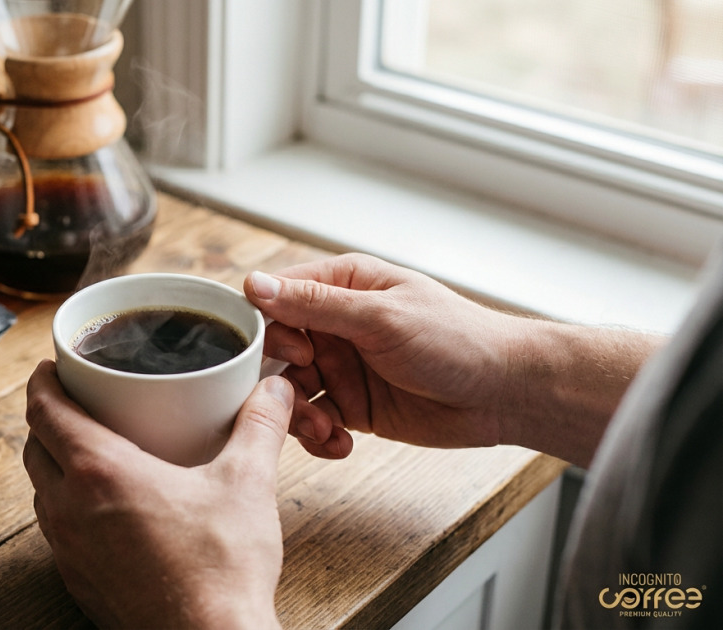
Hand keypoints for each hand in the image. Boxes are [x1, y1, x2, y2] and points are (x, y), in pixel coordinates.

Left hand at [23, 360, 290, 628]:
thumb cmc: (222, 569)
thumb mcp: (247, 484)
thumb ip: (260, 426)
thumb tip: (275, 389)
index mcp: (99, 471)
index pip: (44, 410)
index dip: (43, 381)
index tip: (53, 366)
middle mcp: (69, 508)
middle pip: (35, 447)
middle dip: (48, 418)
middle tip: (78, 402)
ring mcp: (68, 550)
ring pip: (42, 491)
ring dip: (56, 464)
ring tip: (93, 451)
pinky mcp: (78, 582)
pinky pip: (58, 531)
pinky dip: (69, 507)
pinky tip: (108, 509)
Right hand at [244, 253, 520, 457]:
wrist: (505, 393)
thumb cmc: (457, 339)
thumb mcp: (382, 317)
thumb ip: (316, 304)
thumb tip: (253, 286)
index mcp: (342, 285)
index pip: (276, 298)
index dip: (270, 329)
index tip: (294, 353)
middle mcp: (336, 323)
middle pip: (275, 350)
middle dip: (280, 380)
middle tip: (306, 398)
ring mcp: (342, 365)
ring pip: (289, 390)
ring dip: (298, 415)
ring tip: (326, 430)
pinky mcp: (352, 405)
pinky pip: (313, 420)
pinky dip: (317, 437)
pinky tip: (340, 444)